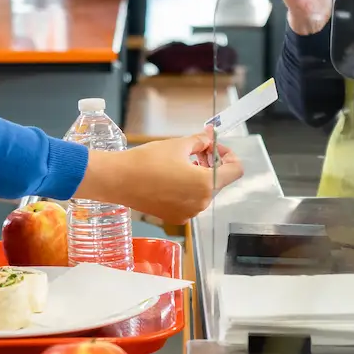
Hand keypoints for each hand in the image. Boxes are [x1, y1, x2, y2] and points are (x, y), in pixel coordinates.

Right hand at [77, 129, 245, 223]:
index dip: (228, 155)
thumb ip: (201, 141)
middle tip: (197, 149)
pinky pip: (190, 201)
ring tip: (181, 161)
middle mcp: (201, 202)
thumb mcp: (178, 145)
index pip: (235, 170)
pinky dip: (187, 189)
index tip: (215, 147)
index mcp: (206, 184)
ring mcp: (189, 213)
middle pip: (219, 181)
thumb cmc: (146, 161)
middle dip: (211, 163)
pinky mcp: (176, 217)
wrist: (118, 180)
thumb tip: (211, 136)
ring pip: (204, 191)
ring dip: (199, 175)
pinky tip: (172, 176)